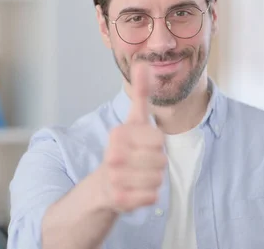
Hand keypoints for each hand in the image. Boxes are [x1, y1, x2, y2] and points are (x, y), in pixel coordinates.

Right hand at [101, 62, 166, 212]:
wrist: (102, 185)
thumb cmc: (124, 149)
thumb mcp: (134, 120)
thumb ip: (140, 92)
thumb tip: (144, 63)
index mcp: (118, 134)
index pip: (159, 141)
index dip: (157, 145)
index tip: (143, 145)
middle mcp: (113, 155)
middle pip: (161, 161)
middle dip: (156, 164)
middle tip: (140, 163)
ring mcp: (115, 178)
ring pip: (158, 180)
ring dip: (153, 180)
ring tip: (137, 176)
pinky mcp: (119, 200)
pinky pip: (152, 197)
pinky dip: (148, 195)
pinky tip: (135, 190)